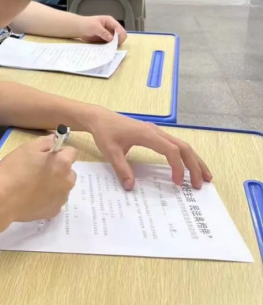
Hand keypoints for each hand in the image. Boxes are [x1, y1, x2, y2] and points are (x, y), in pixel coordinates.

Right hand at [0, 135, 76, 221]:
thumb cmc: (14, 170)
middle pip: (69, 171)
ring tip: (34, 186)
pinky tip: (33, 197)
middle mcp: (67, 181)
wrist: (2, 199)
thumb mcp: (27, 148)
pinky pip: (55, 201)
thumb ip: (46, 142)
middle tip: (39, 170)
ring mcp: (61, 199)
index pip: (72, 152)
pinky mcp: (53, 212)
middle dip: (59, 169)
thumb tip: (55, 142)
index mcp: (62, 163)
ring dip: (54, 184)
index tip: (47, 155)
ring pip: (62, 187)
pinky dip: (48, 198)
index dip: (59, 152)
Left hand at [76, 15, 126, 45]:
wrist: (78, 28)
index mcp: (110, 21)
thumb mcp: (94, 27)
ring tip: (110, 49)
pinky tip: (107, 50)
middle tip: (114, 46)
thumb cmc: (86, 24)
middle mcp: (111, 27)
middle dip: (119, 40)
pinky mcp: (105, 39)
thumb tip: (111, 38)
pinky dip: (110, 47)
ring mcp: (109, 34)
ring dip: (115, 44)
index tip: (117, 41)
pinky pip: (110, 44)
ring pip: (117, 40)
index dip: (120, 35)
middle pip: (121, 34)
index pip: (119, 28)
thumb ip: (103, 32)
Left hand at [87, 108, 211, 189]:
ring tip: (205, 177)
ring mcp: (157, 132)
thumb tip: (131, 187)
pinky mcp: (155, 134)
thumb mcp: (110, 152)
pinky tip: (189, 166)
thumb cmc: (105, 132)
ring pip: (182, 145)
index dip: (177, 167)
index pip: (171, 150)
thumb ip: (121, 169)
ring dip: (194, 160)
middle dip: (194, 166)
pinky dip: (186, 156)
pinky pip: (175, 144)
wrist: (100, 118)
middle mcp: (156, 131)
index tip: (177, 183)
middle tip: (199, 184)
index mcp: (147, 134)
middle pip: (183, 147)